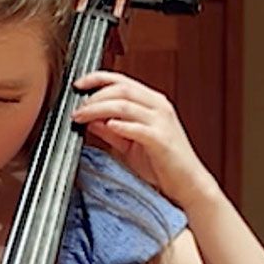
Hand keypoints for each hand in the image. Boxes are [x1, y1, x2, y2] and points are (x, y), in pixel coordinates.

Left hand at [71, 71, 218, 208]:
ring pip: (126, 105)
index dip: (97, 78)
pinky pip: (138, 128)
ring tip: (82, 117)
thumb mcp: (128, 144)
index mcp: (151, 102)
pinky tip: (107, 126)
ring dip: (99, 108)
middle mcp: (158, 106)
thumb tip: (89, 120)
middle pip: (121, 89)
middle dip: (94, 96)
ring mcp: (162, 122)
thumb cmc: (161, 163)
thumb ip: (109, 131)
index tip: (77, 84)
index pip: (121, 81)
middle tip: (76, 108)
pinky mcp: (162, 139)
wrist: (187, 184)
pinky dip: (121, 125)